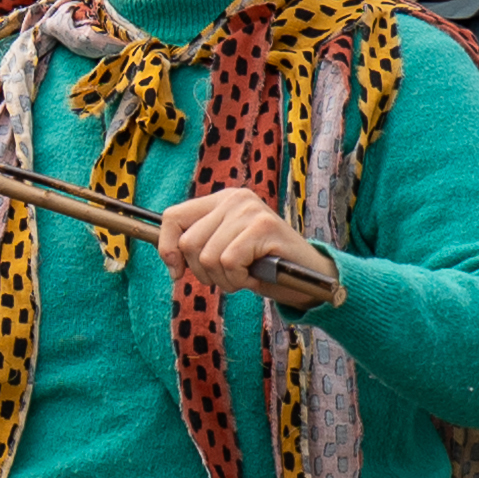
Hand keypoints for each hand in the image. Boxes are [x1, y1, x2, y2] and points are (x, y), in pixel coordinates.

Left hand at [159, 185, 339, 306]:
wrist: (310, 277)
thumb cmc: (264, 266)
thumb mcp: (224, 251)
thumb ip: (198, 246)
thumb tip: (168, 257)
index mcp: (221, 200)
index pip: (172, 216)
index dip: (167, 248)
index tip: (177, 271)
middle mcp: (234, 199)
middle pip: (187, 243)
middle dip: (202, 272)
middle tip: (229, 275)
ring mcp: (249, 210)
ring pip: (207, 256)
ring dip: (224, 278)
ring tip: (246, 274)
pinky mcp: (262, 226)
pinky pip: (228, 261)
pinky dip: (238, 278)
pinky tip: (255, 275)